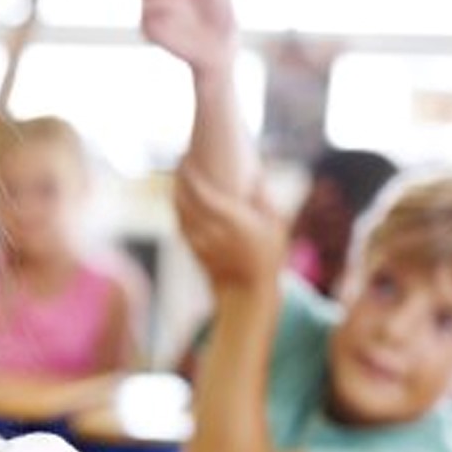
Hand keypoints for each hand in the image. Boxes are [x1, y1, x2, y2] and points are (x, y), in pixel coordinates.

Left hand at [174, 165, 286, 289]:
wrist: (247, 293)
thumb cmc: (268, 257)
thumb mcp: (276, 226)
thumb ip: (264, 198)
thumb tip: (256, 172)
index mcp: (230, 220)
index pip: (200, 192)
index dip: (188, 174)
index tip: (184, 158)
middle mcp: (209, 230)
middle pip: (183, 199)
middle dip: (177, 179)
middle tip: (179, 163)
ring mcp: (199, 241)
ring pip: (178, 212)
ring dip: (175, 193)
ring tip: (178, 177)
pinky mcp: (194, 250)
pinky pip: (180, 224)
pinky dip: (177, 209)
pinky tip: (180, 200)